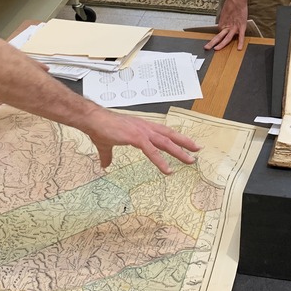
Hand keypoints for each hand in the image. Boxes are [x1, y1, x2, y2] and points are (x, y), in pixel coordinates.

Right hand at [86, 107, 200, 174]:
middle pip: (170, 135)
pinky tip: (168, 170)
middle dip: (185, 142)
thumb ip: (108, 154)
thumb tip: (105, 165)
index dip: (175, 137)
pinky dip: (161, 161)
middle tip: (197, 149)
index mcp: (141, 127)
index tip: (186, 143)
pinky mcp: (136, 138)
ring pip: (166, 142)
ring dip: (179, 152)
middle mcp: (145, 127)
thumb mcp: (106, 144)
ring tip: (190, 160)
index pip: (163, 132)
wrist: (92, 120)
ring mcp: (142, 132)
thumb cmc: (100, 128)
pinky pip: (152, 151)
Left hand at [204, 0, 247, 51]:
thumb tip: (223, 25)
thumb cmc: (231, 4)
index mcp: (222, 23)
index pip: (219, 33)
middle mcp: (227, 26)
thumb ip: (224, 20)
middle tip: (206, 47)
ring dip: (221, 44)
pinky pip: (241, 36)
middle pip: (219, 36)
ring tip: (216, 49)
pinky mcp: (241, 26)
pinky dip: (240, 42)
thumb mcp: (224, 13)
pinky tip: (239, 48)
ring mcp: (234, 27)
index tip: (212, 43)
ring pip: (227, 38)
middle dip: (212, 42)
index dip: (217, 38)